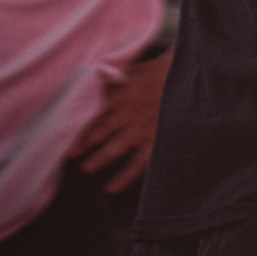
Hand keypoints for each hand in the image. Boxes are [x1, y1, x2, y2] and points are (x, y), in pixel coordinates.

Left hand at [69, 50, 171, 192]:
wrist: (194, 75)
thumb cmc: (165, 69)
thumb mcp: (136, 68)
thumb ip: (116, 76)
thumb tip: (93, 77)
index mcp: (122, 91)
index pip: (93, 109)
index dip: (77, 121)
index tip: (62, 130)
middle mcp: (129, 112)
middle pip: (100, 129)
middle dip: (83, 142)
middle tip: (69, 153)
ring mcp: (142, 128)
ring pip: (115, 147)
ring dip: (100, 158)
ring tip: (86, 168)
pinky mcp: (157, 140)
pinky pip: (138, 163)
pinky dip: (125, 176)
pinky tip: (112, 187)